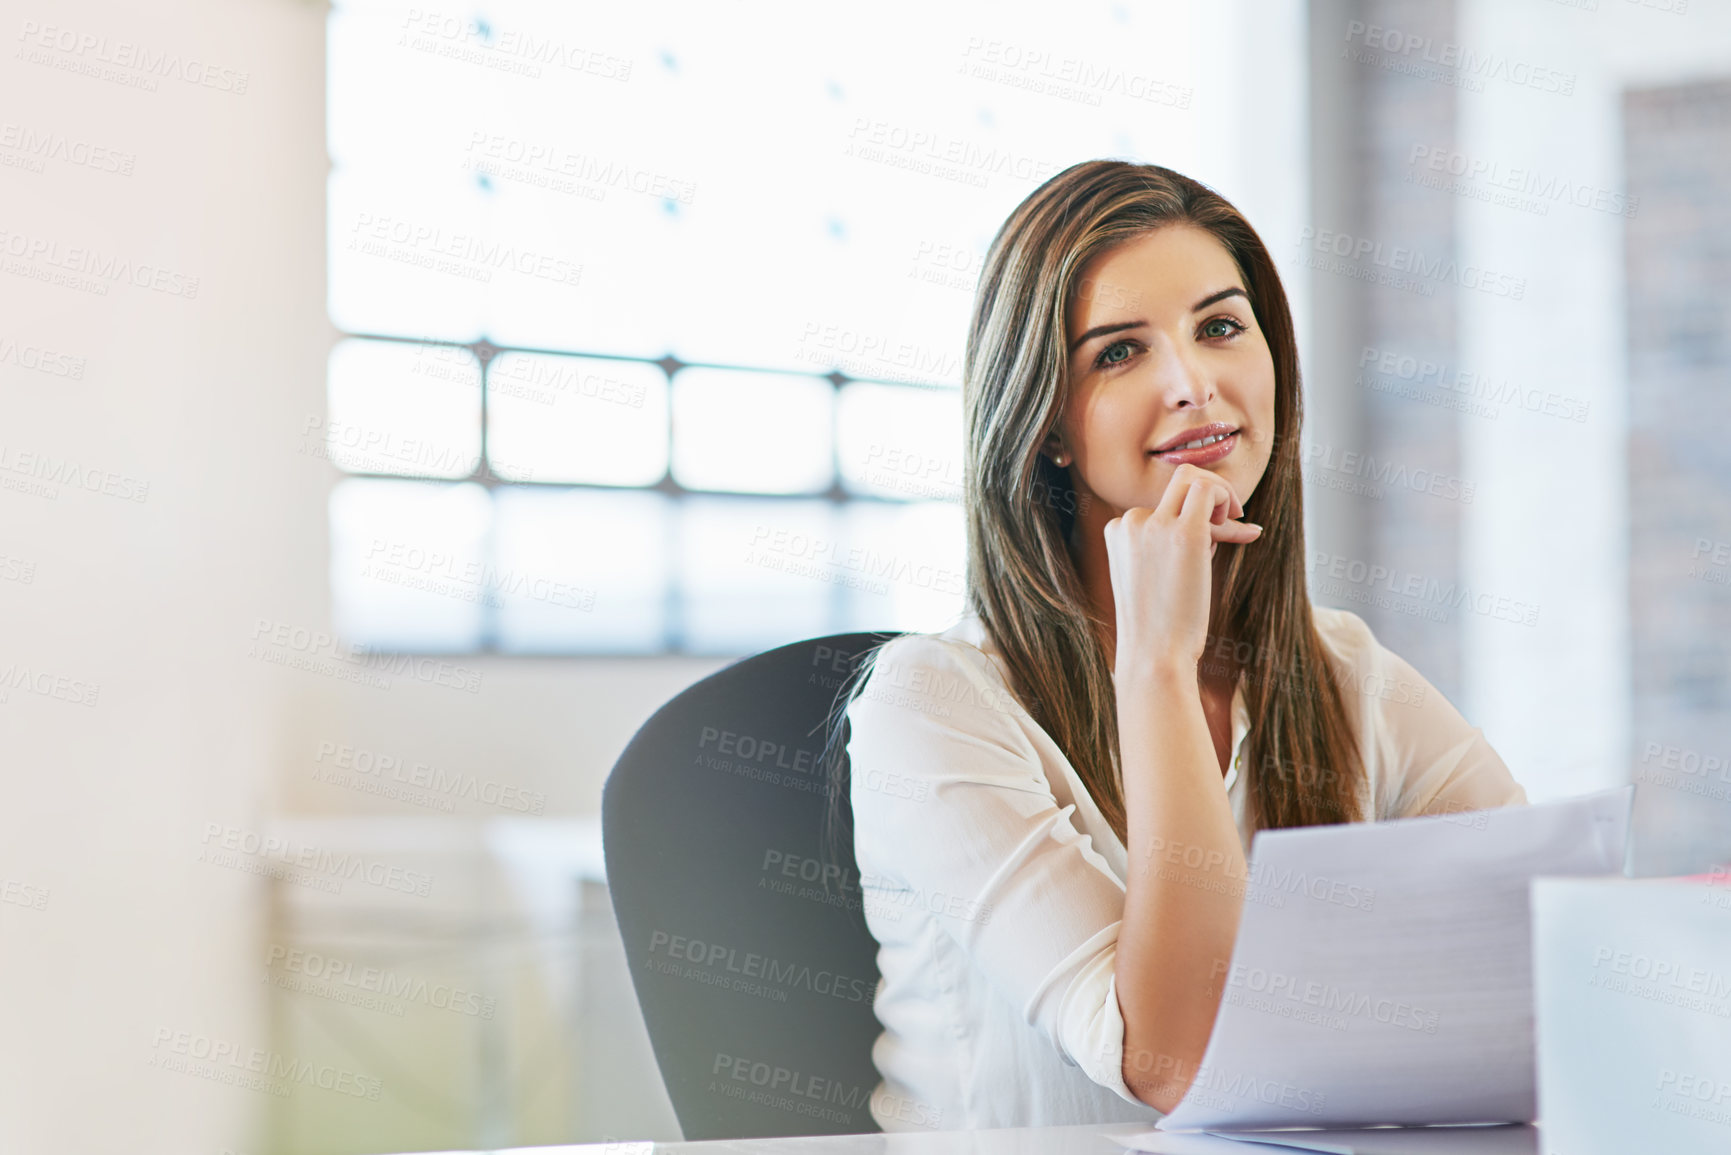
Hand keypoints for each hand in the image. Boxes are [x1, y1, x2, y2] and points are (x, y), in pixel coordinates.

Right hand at [1102, 464, 1262, 678]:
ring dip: (1220, 495)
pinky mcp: (1183, 533)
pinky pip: (1209, 491)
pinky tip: (1243, 530)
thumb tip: (1211, 524)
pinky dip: (1228, 500)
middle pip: (1176, 480)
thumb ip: (1168, 547)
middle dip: (1209, 492)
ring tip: (1233, 528)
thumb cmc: (1159, 627)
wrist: (1154, 655)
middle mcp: (1130, 523)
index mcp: (1117, 532)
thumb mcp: (1152, 578)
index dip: (1192, 519)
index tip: (1212, 542)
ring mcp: (1153, 525)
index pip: (1160, 505)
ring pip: (1192, 478)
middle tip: (1229, 520)